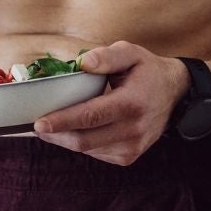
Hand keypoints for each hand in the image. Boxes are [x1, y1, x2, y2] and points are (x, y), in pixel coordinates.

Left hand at [31, 42, 192, 165]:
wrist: (175, 95)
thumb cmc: (147, 71)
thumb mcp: (131, 53)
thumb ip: (107, 56)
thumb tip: (82, 63)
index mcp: (132, 103)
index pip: (91, 116)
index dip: (62, 121)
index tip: (38, 123)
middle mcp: (134, 129)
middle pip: (84, 139)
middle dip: (55, 135)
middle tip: (35, 126)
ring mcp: (132, 147)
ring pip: (87, 149)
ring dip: (65, 139)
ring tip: (52, 127)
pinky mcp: (128, 157)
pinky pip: (95, 153)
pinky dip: (81, 143)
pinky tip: (76, 130)